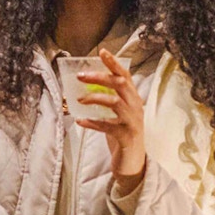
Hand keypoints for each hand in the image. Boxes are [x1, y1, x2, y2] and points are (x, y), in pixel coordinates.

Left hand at [75, 48, 145, 192]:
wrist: (133, 163)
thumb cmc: (122, 134)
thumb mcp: (118, 113)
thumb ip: (109, 99)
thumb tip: (85, 86)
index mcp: (134, 98)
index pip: (125, 75)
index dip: (114, 63)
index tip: (102, 51)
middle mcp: (135, 106)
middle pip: (120, 84)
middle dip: (100, 77)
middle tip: (80, 76)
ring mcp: (132, 121)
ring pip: (115, 102)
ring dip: (95, 98)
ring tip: (79, 100)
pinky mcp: (126, 136)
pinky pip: (108, 126)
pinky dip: (92, 123)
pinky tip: (80, 122)